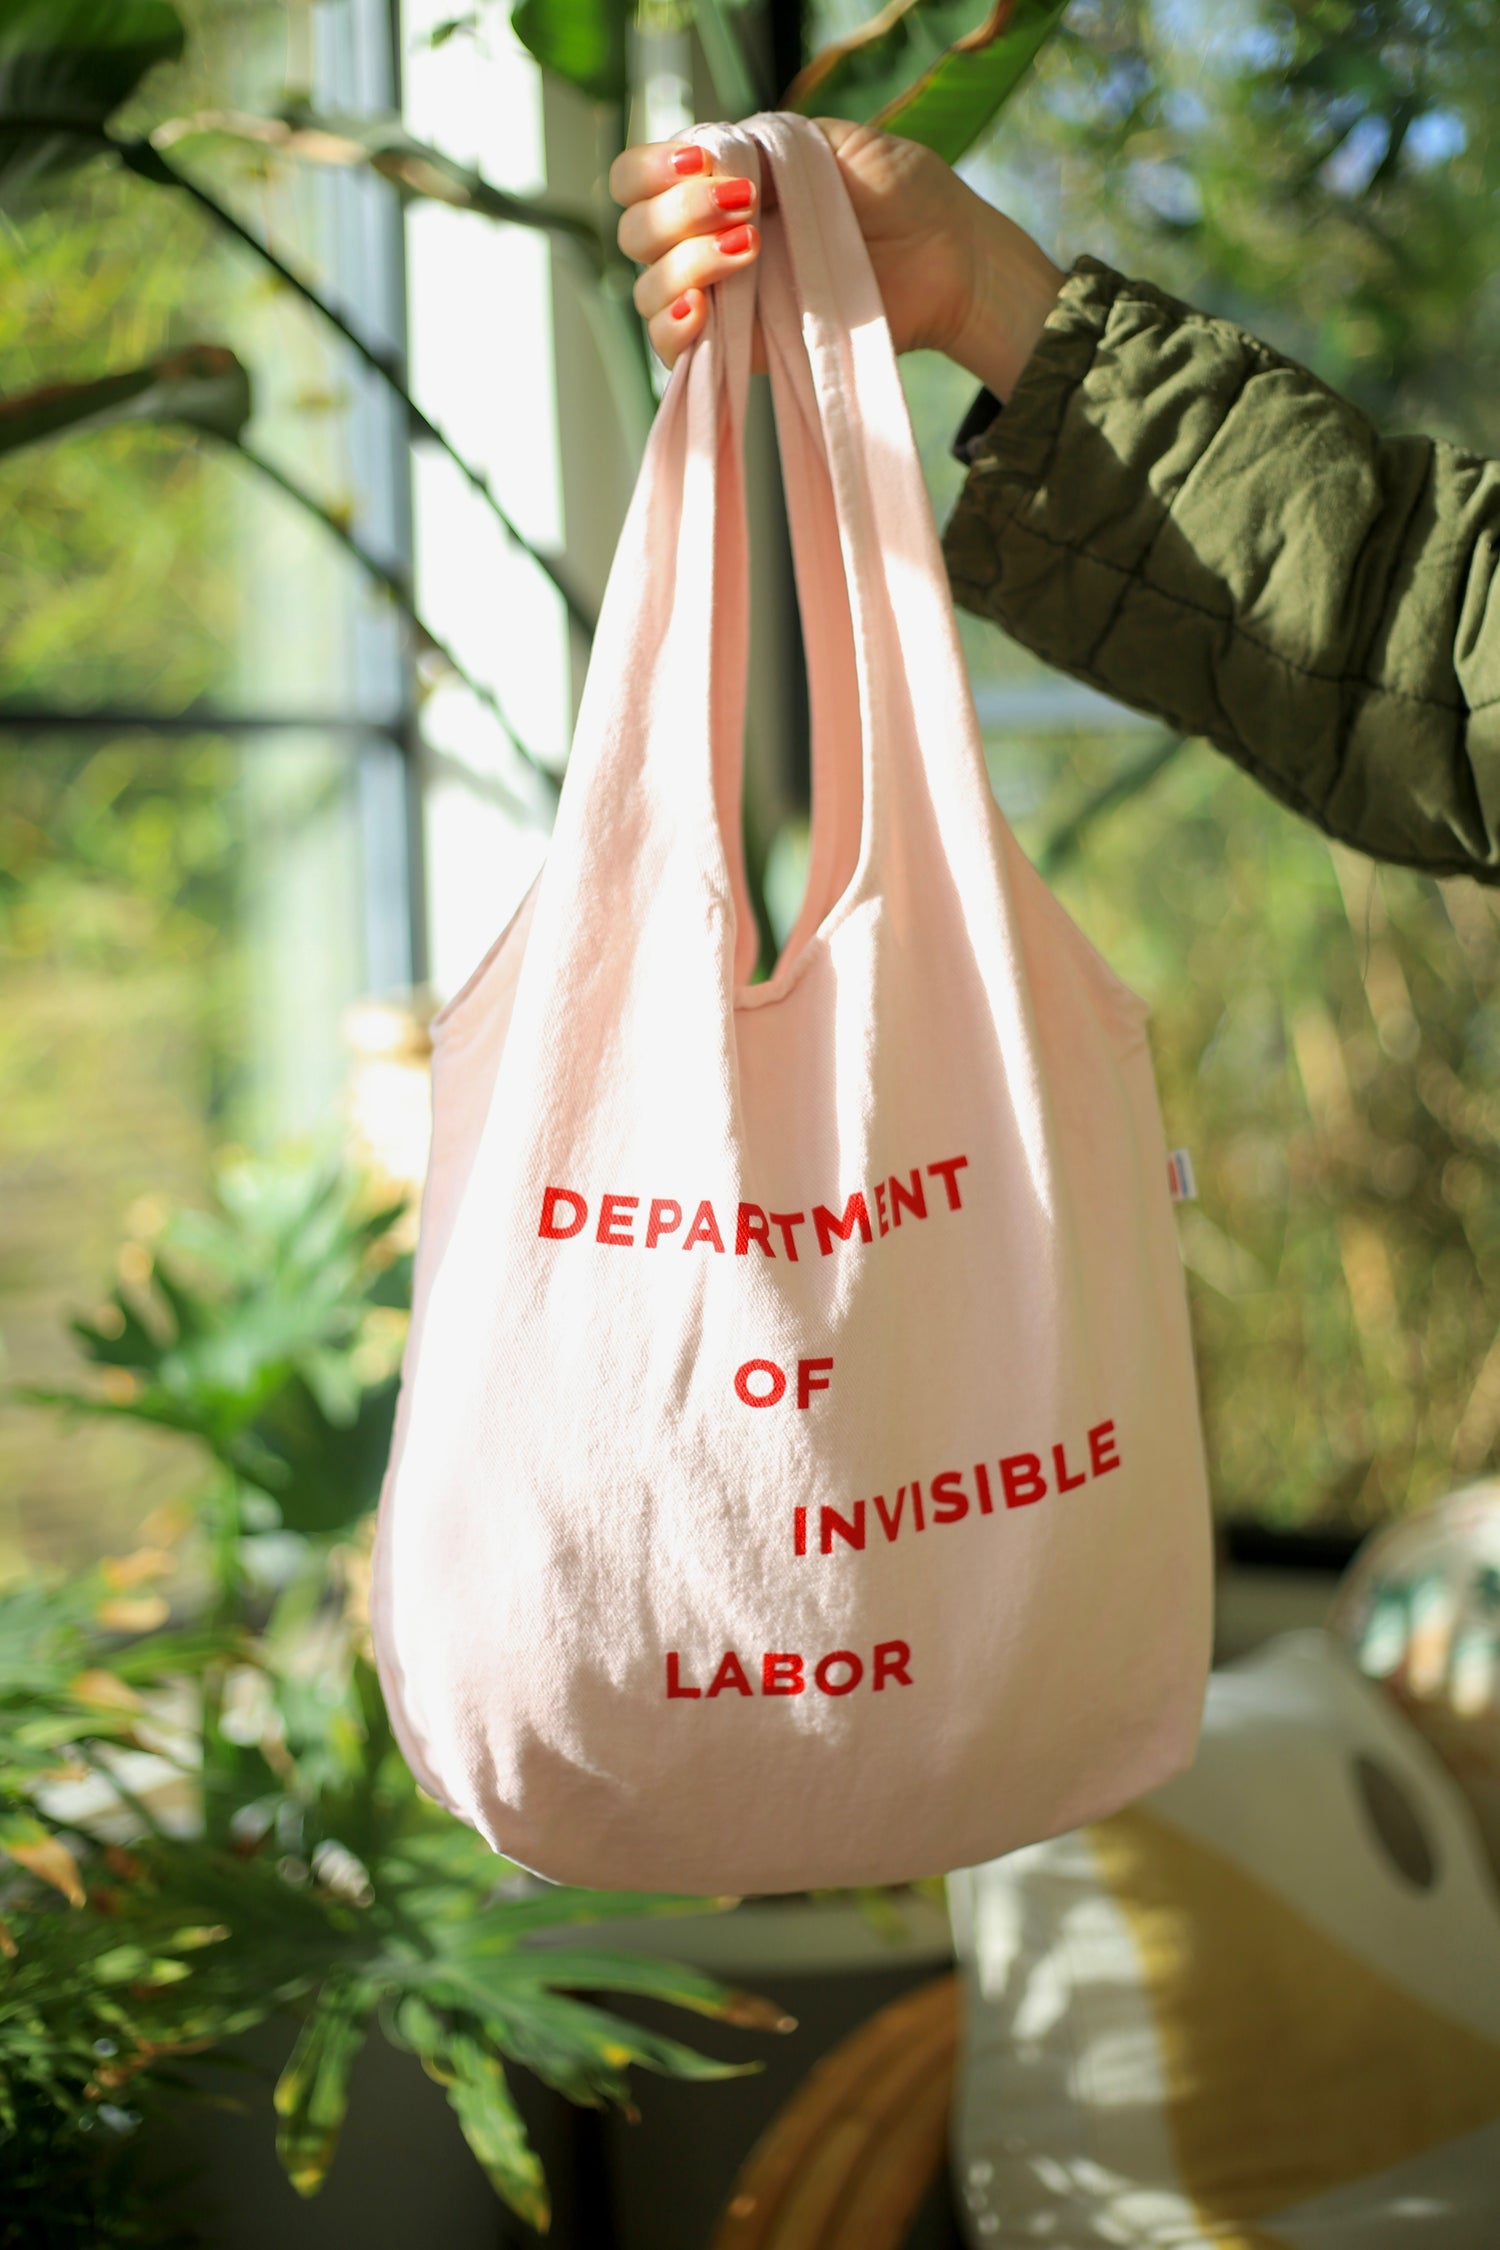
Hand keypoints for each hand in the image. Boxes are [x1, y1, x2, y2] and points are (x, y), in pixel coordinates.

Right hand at [609, 119, 1063, 402]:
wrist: (951, 260)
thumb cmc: (903, 194)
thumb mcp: (834, 142)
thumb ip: (765, 144)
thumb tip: (711, 162)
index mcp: (721, 182)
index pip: (637, 176)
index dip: (652, 169)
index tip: (708, 165)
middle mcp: (708, 240)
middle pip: (634, 233)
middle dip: (676, 214)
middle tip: (746, 209)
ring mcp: (722, 298)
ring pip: (648, 290)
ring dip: (684, 265)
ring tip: (750, 251)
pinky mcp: (739, 350)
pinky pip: (671, 351)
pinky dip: (673, 329)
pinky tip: (704, 310)